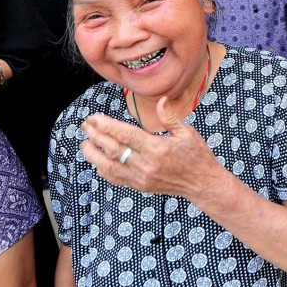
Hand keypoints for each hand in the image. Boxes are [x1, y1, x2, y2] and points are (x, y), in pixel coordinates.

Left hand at [80, 97, 227, 198]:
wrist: (202, 184)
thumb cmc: (197, 156)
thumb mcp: (187, 133)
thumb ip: (170, 118)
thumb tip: (161, 100)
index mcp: (158, 148)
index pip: (126, 135)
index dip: (108, 126)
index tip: (95, 118)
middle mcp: (146, 165)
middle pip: (114, 149)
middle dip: (96, 136)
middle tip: (85, 125)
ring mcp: (141, 178)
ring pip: (110, 167)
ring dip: (94, 155)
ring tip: (84, 143)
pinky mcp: (140, 186)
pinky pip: (116, 178)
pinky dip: (104, 170)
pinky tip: (97, 161)